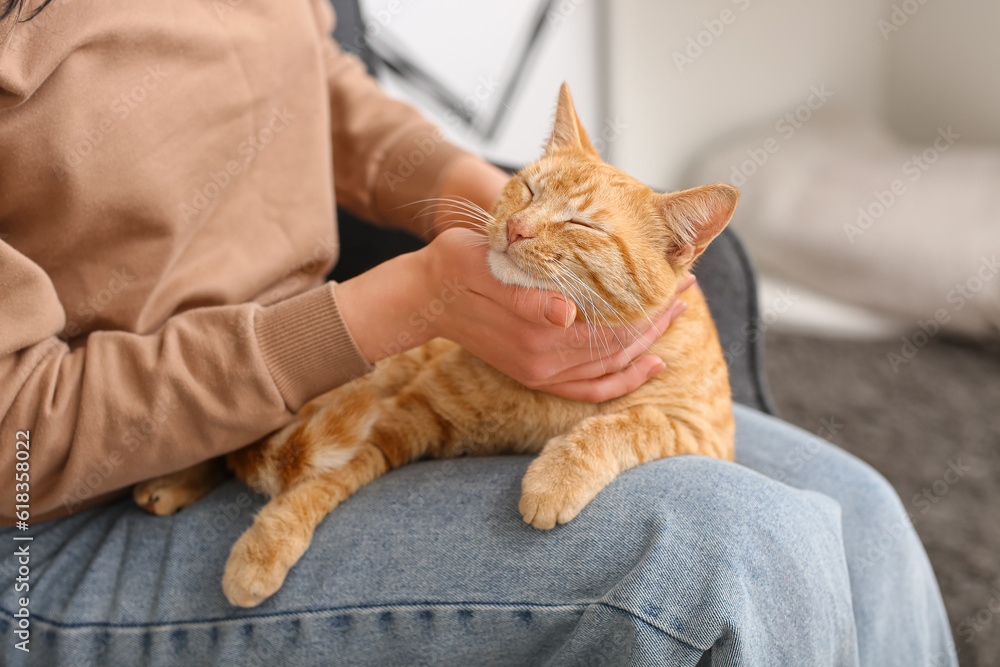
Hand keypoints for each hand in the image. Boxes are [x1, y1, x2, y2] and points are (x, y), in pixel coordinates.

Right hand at [425, 228, 693, 401]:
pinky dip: (621, 379)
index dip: (649, 306)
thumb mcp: (486, 266)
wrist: (424, 295)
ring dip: (647, 343)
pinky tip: (648, 362)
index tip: (676, 278)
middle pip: (619, 348)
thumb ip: (526, 295)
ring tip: (675, 312)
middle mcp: (543, 363)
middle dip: (657, 319)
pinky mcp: (535, 375)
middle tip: (685, 287)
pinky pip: (589, 388)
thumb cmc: (457, 266)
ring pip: (610, 369)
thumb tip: (566, 314)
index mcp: (537, 335)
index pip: (613, 326)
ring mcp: (539, 373)